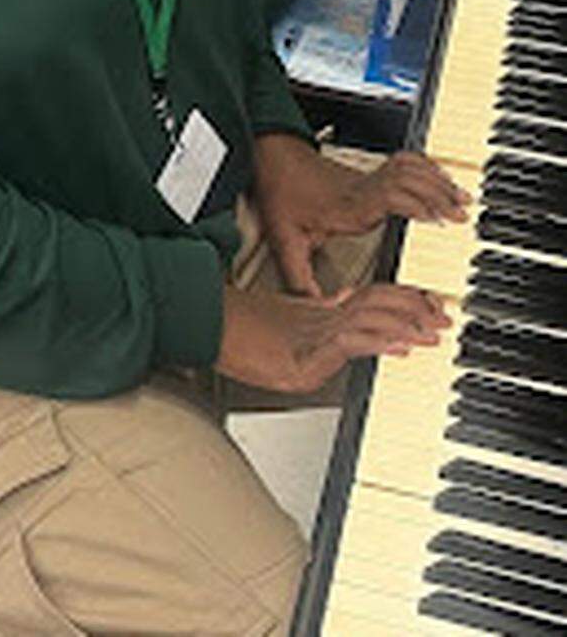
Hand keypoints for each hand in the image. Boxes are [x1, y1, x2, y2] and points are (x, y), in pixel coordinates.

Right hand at [216, 282, 450, 393]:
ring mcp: (313, 332)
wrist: (205, 322)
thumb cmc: (235, 327)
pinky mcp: (304, 351)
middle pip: (378, 304)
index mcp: (318, 311)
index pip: (371, 297)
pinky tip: (398, 345)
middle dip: (414, 310)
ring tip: (431, 330)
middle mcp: (321, 317)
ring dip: (405, 325)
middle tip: (443, 316)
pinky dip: (377, 342)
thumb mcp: (283, 322)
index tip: (429, 304)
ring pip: (369, 320)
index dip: (403, 298)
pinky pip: (349, 342)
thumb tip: (341, 303)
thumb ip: (316, 313)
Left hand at [254, 135, 468, 297]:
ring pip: (410, 170)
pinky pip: (405, 162)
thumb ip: (298, 278)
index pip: (389, 197)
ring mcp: (367, 178)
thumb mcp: (284, 241)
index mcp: (348, 206)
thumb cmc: (281, 194)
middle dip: (437, 196)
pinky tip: (442, 179)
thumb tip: (313, 309)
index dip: (415, 204)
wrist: (274, 158)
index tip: (437, 218)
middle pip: (408, 183)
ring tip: (461, 198)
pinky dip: (427, 168)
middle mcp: (363, 189)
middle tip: (461, 214)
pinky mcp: (369, 173)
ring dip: (437, 181)